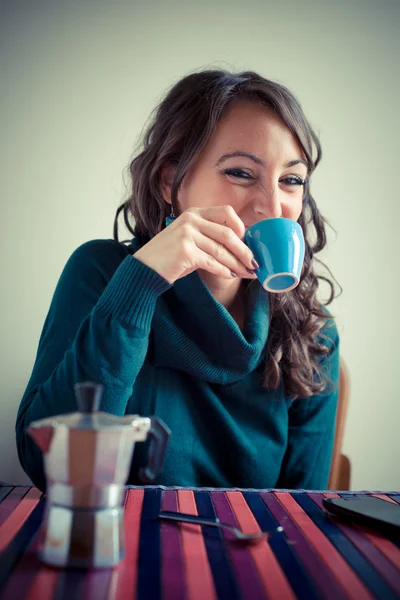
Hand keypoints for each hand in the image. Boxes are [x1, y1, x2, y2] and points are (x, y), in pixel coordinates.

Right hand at [133, 205, 258, 284]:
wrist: (144, 269)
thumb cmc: (169, 258)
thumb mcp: (188, 239)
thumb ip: (208, 237)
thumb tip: (239, 248)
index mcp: (194, 213)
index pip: (226, 212)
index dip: (241, 228)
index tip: (248, 243)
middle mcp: (191, 220)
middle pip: (228, 234)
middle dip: (244, 251)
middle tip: (254, 263)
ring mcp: (187, 235)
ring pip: (221, 251)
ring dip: (237, 264)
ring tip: (247, 273)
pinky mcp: (185, 251)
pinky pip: (212, 262)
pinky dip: (224, 271)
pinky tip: (231, 276)